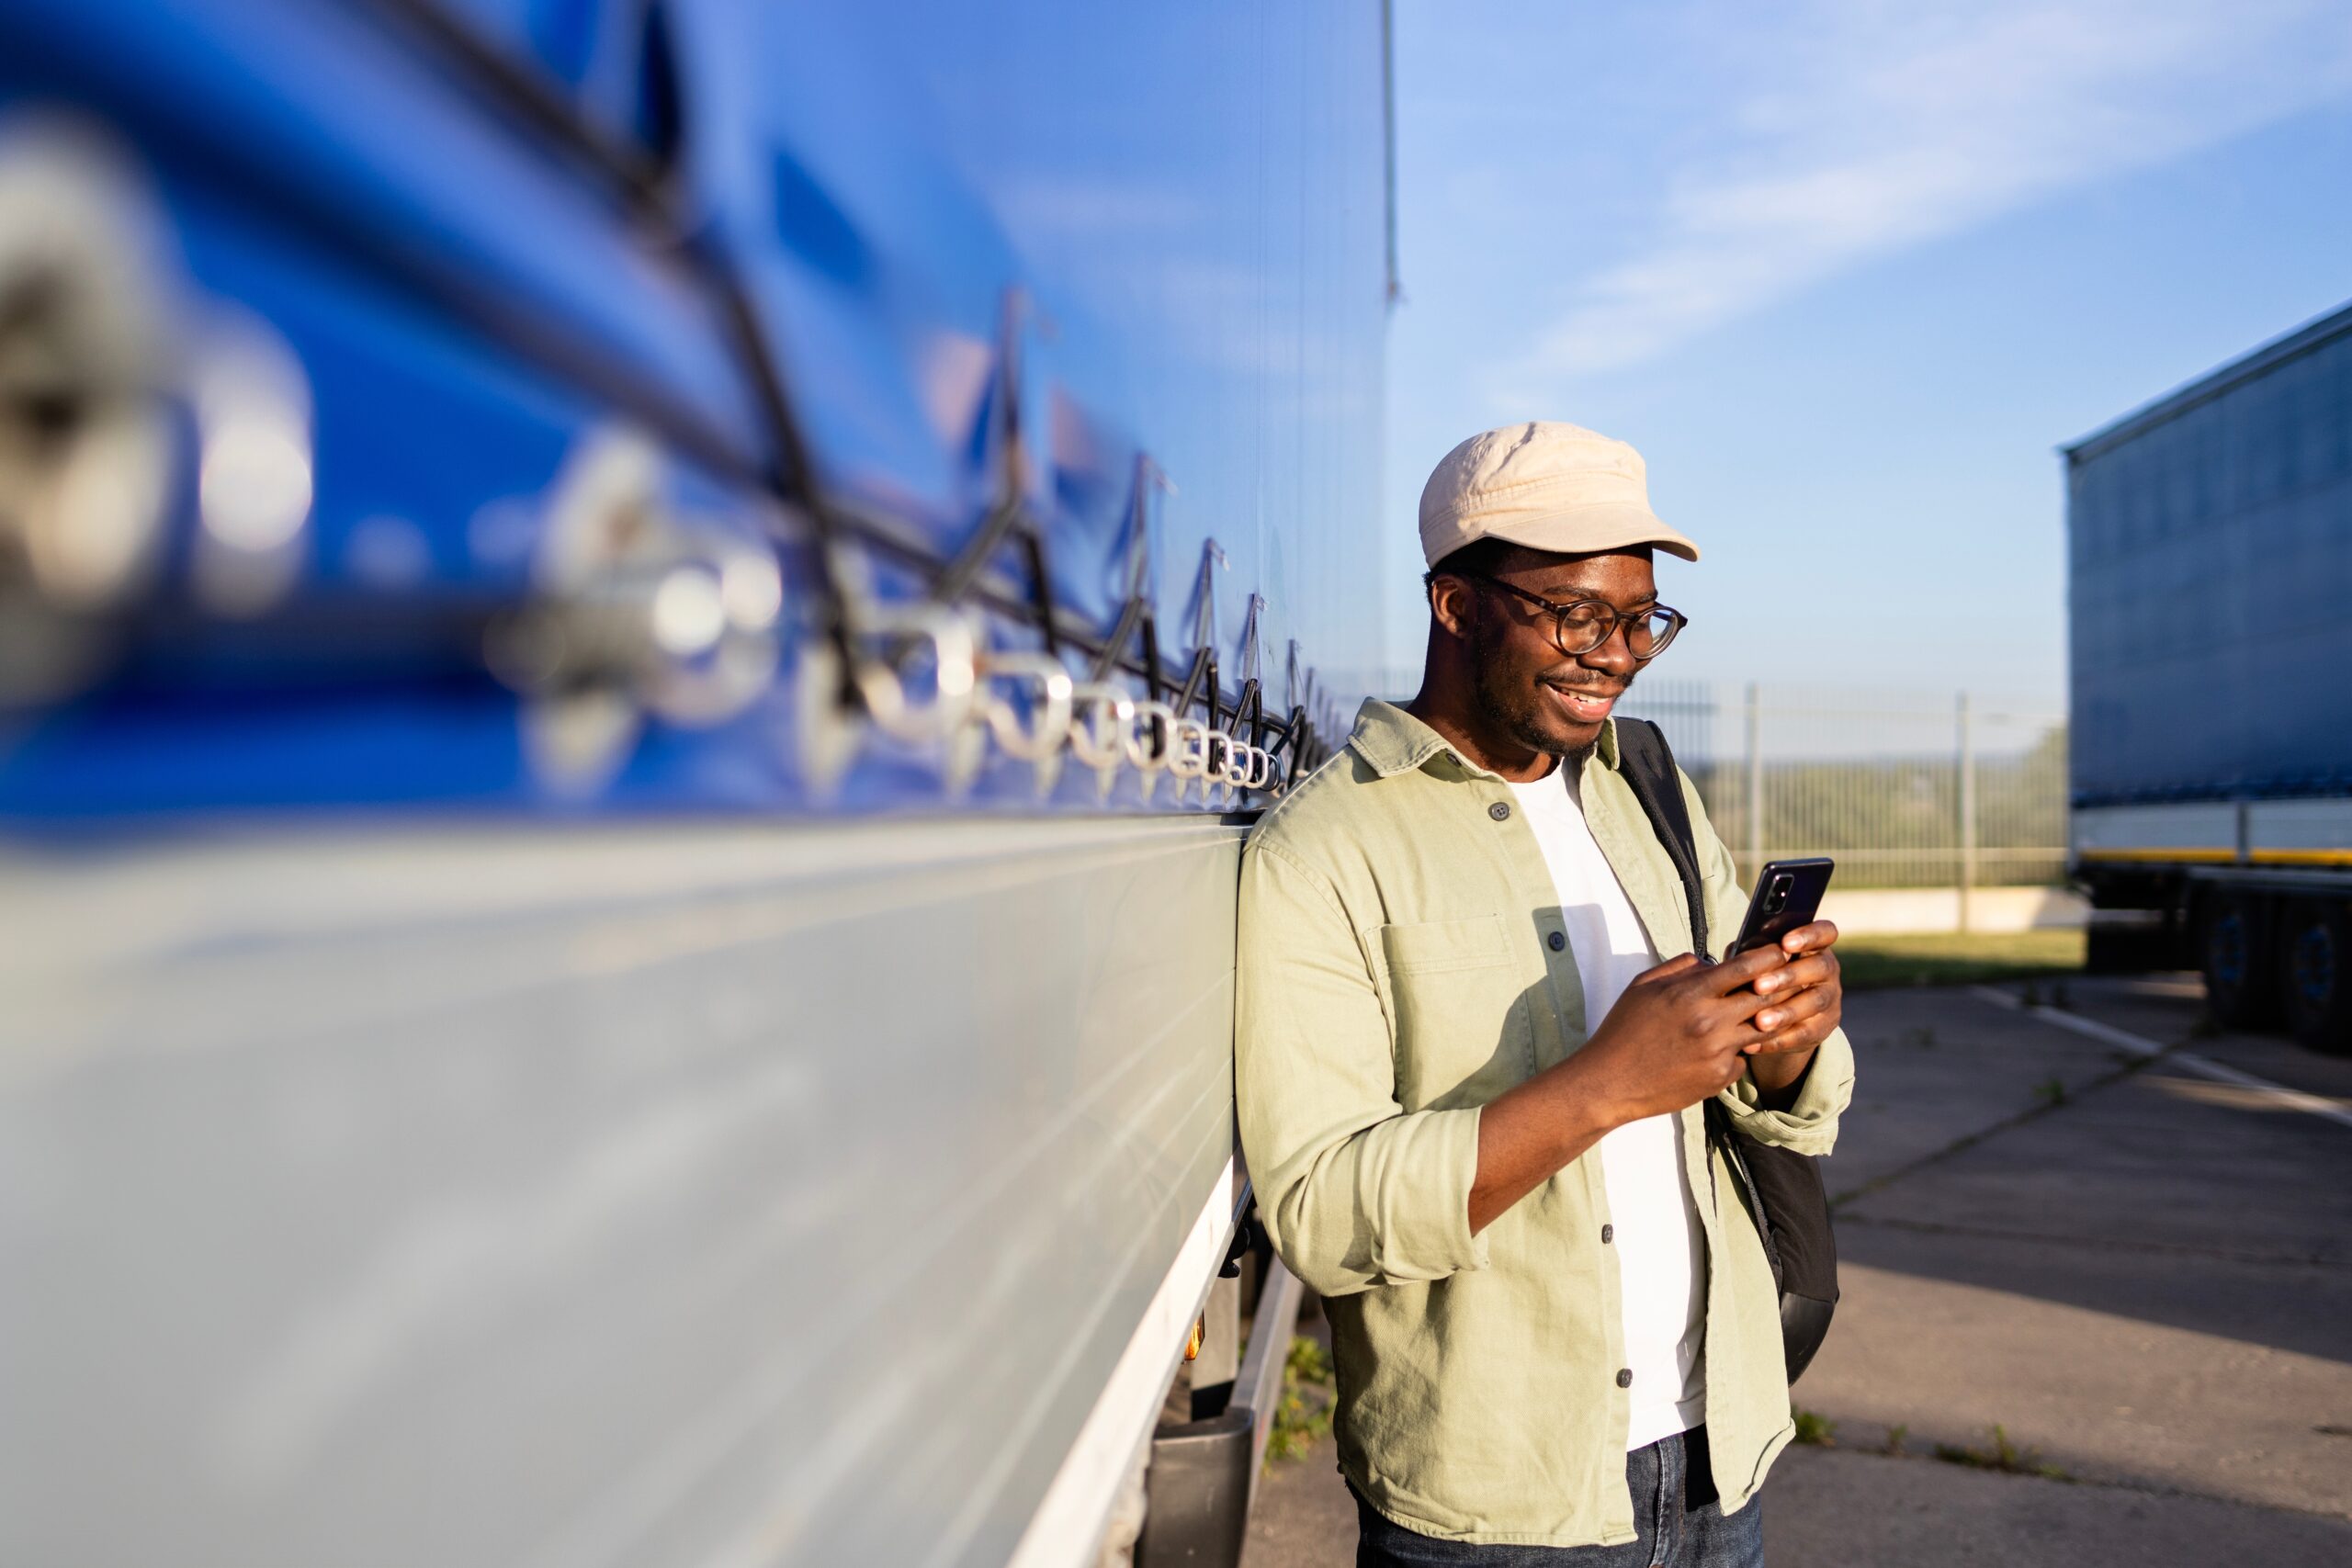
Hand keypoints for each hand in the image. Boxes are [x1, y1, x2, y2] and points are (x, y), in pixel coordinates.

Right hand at [1573, 944, 1790, 1124]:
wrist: (1610, 1082)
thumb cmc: (1623, 1031)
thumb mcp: (1642, 987)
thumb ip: (1680, 968)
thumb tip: (1711, 962)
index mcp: (1690, 994)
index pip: (1745, 967)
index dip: (1769, 956)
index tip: (1781, 952)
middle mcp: (1710, 1022)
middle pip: (1765, 998)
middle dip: (1778, 987)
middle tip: (1785, 980)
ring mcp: (1718, 1052)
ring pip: (1763, 1030)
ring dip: (1764, 1020)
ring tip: (1757, 1014)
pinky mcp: (1720, 1077)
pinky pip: (1743, 1059)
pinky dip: (1736, 1052)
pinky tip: (1718, 1051)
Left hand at [1746, 920, 1841, 1057]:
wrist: (1779, 1014)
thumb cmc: (1764, 974)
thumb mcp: (1760, 961)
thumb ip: (1752, 953)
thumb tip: (1734, 953)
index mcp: (1814, 945)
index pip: (1825, 932)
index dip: (1809, 934)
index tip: (1785, 942)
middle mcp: (1827, 970)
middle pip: (1818, 967)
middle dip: (1788, 976)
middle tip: (1759, 985)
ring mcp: (1830, 999)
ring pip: (1813, 1003)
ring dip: (1785, 1012)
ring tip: (1759, 1021)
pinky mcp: (1823, 1028)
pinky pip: (1805, 1034)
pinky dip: (1779, 1039)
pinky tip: (1755, 1043)